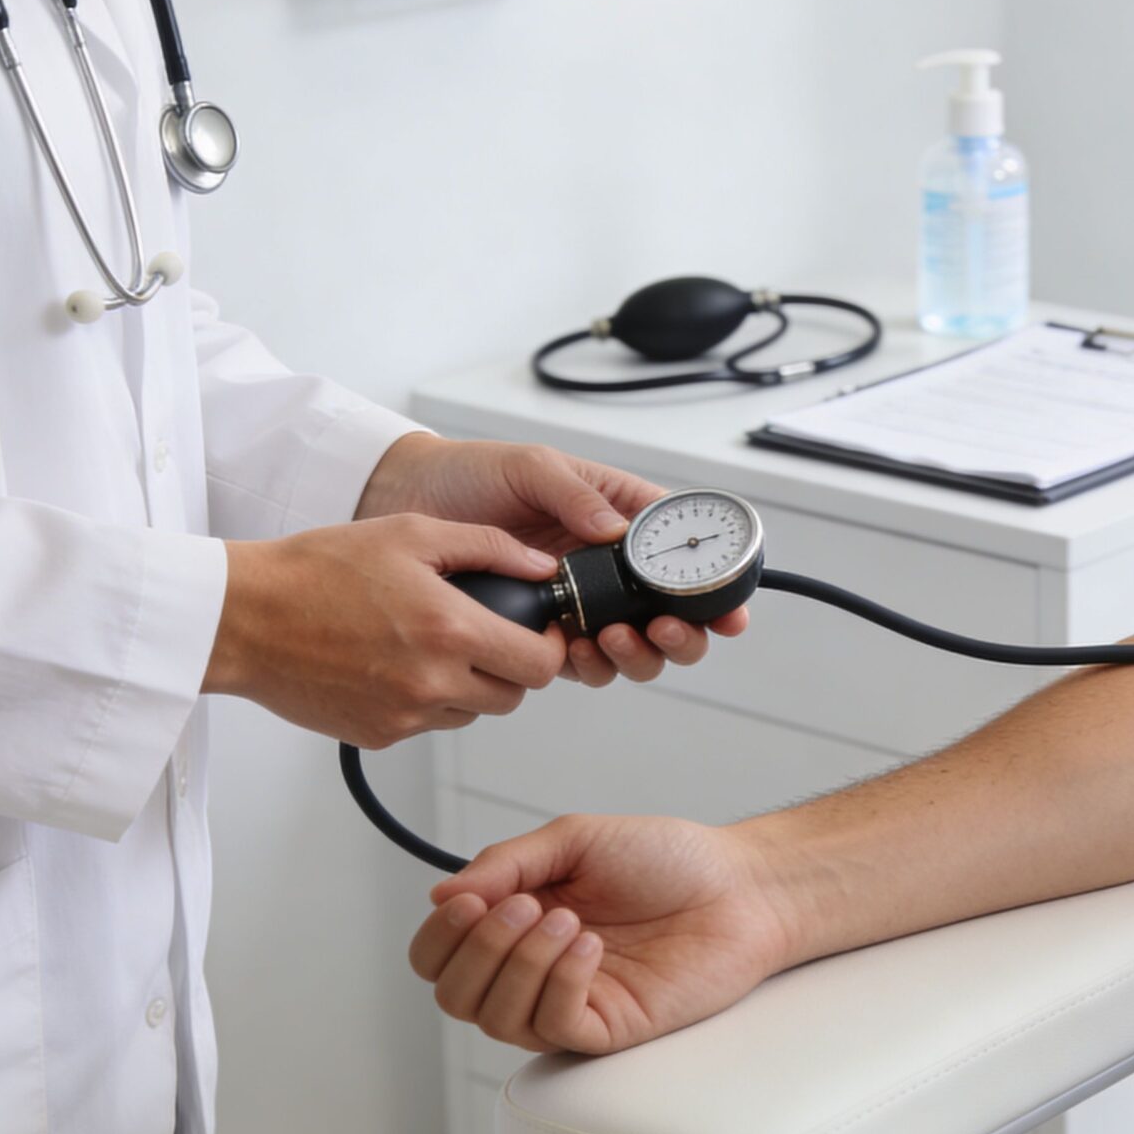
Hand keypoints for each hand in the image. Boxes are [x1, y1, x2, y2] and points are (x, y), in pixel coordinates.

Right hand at [204, 515, 567, 747]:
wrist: (244, 618)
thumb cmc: (318, 568)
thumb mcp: (411, 532)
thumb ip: (489, 547)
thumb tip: (543, 568)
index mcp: (449, 629)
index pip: (539, 664)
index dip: (547, 648)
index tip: (535, 630)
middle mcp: (432, 682)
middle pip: (513, 697)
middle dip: (510, 668)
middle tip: (485, 635)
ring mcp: (404, 716)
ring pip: (471, 714)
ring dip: (468, 686)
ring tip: (431, 645)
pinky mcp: (378, 735)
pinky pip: (427, 725)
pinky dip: (425, 701)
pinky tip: (394, 664)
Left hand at [354, 436, 749, 684]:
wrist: (406, 503)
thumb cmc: (470, 474)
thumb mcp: (530, 466)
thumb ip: (575, 495)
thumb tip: (616, 531)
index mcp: (620, 517)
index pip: (685, 554)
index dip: (716, 588)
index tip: (727, 611)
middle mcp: (608, 566)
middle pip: (672, 615)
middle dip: (681, 634)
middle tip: (663, 630)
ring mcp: (581, 602)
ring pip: (635, 647)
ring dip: (637, 654)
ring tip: (611, 639)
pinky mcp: (545, 632)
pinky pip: (584, 663)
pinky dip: (590, 667)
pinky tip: (575, 653)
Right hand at [406, 815, 796, 1053]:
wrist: (739, 886)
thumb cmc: (666, 860)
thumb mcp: (574, 840)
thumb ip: (505, 864)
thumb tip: (441, 897)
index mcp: (515, 924)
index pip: (439, 955)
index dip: (440, 935)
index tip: (469, 901)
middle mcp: (532, 970)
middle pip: (453, 995)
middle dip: (478, 950)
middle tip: (524, 907)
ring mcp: (568, 1003)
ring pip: (495, 1018)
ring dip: (520, 964)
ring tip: (568, 920)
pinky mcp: (607, 1030)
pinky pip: (553, 1027)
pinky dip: (560, 983)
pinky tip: (592, 947)